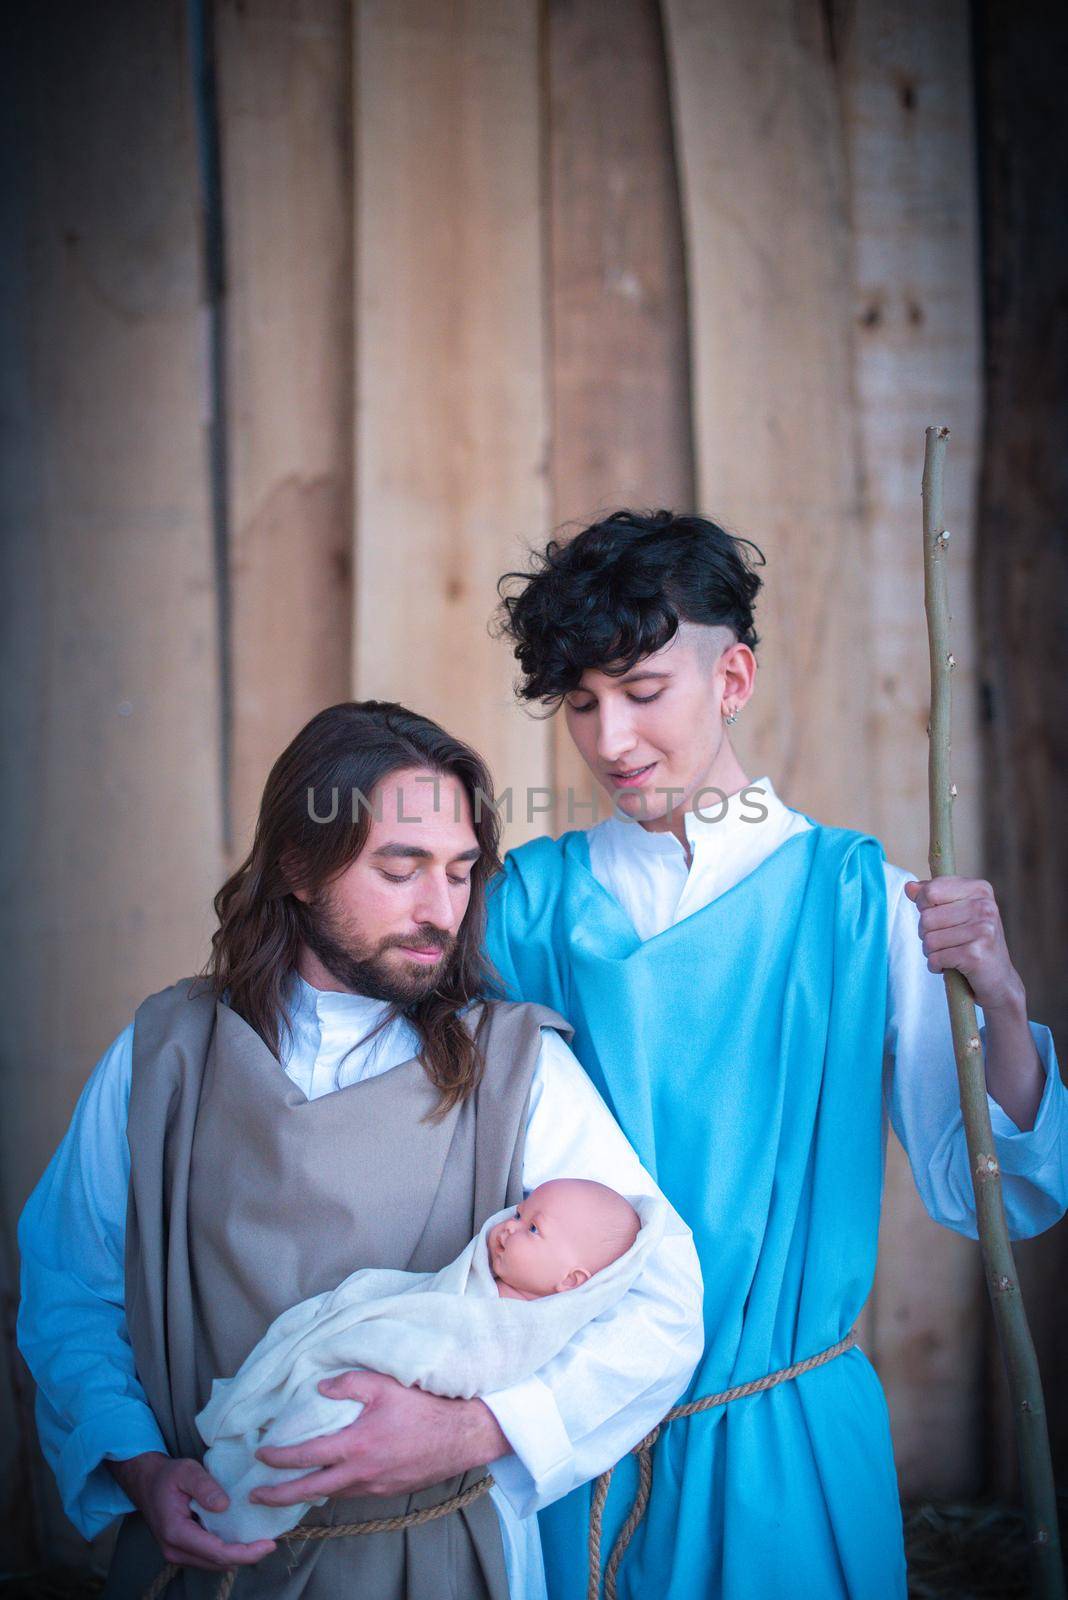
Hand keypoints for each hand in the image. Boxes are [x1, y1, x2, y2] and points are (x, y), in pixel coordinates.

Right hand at [107, 1452, 276, 1572]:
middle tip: (270, 1543)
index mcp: (176, 1532)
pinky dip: (226, 1551)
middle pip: (217, 1563)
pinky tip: (241, 1538)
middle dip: (246, 1556)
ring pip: (213, 1563)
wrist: (146, 1483)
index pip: (216, 1552)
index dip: (245, 1553)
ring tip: (259, 1541)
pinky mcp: (182, 1551)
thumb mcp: (187, 1471)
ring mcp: (177, 1554)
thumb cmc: (167, 1476)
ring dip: (237, 1555)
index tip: (268, 1545)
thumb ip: (205, 1487)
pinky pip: (208, 1557)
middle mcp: (175, 1550)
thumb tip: (224, 1506)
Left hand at [249, 1370, 508, 1507]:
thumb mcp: (384, 1385)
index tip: (260, 1456)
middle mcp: (362, 1473)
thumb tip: (321, 1388)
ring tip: (290, 1488)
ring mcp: (375, 1487)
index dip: (279, 1458)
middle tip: (256, 1495)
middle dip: (279, 1496)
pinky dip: (335, 1490)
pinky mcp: (389, 1491)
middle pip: (310, 1491)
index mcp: (357, 1446)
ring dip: (308, 1494)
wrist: (461, 1435)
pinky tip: (331, 1481)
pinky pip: (353, 1493)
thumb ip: (349, 1383)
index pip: (307, 1457)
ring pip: (332, 1495)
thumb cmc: (424, 1406)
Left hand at [905, 876, 1025, 1012]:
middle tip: (943, 942)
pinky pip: (936, 958)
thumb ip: (933, 896)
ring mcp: (983, 931)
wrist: (998, 979)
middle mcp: (984, 907)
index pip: (931, 890)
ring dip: (931, 952)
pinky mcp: (975, 955)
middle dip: (926, 934)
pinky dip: (935, 965)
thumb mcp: (957, 912)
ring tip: (947, 954)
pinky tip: (949, 966)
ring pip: (929, 939)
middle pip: (927, 917)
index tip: (935, 916)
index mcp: (980, 890)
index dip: (923, 906)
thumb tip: (909, 887)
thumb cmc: (974, 942)